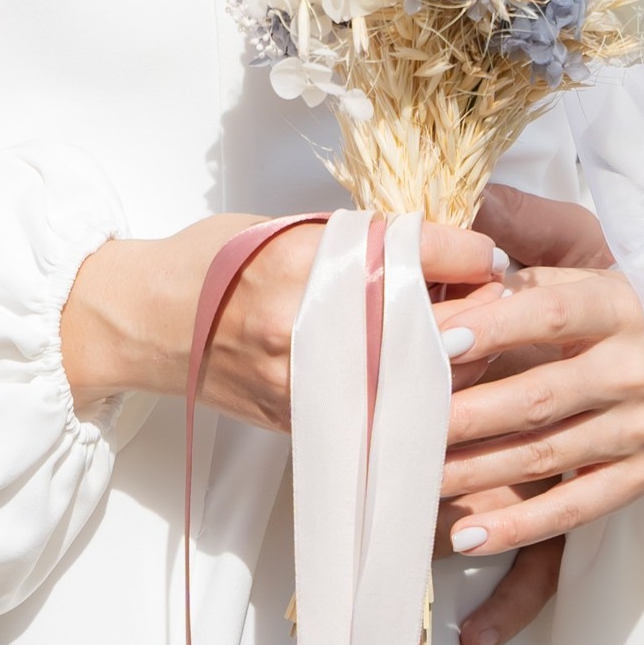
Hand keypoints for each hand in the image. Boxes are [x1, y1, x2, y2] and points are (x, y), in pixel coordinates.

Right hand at [58, 212, 508, 430]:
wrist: (142, 322)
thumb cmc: (209, 263)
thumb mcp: (282, 227)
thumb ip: (356, 242)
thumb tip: (437, 253)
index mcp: (308, 256)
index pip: (419, 251)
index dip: (472, 253)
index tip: (495, 258)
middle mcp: (311, 318)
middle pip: (432, 321)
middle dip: (479, 314)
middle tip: (502, 306)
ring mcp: (308, 377)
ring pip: (416, 378)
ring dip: (457, 364)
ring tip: (474, 346)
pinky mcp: (303, 418)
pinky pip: (381, 413)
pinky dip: (414, 400)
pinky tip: (430, 387)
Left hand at [433, 230, 643, 644]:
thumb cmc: (628, 314)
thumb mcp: (591, 273)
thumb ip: (522, 268)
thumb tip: (450, 266)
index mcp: (619, 307)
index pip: (553, 314)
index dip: (496, 327)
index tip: (436, 341)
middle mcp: (634, 369)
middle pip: (539, 396)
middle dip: (465, 414)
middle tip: (399, 423)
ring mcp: (642, 429)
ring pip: (547, 455)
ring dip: (476, 471)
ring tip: (412, 478)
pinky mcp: (642, 476)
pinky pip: (577, 508)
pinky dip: (521, 527)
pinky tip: (467, 537)